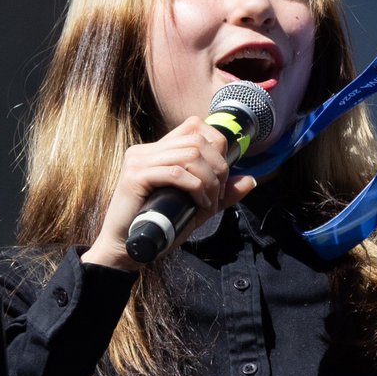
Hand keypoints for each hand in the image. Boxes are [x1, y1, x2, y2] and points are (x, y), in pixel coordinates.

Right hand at [81, 117, 257, 270]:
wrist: (127, 249)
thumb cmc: (159, 227)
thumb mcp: (196, 206)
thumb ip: (221, 193)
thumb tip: (250, 180)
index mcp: (157, 150)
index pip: (195, 126)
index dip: (217, 145)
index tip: (222, 176)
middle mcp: (146, 150)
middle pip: (197, 140)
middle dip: (218, 168)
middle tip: (217, 195)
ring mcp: (138, 160)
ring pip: (189, 155)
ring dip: (209, 181)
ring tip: (208, 203)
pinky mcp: (134, 176)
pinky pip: (176, 172)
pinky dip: (196, 187)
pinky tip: (199, 203)